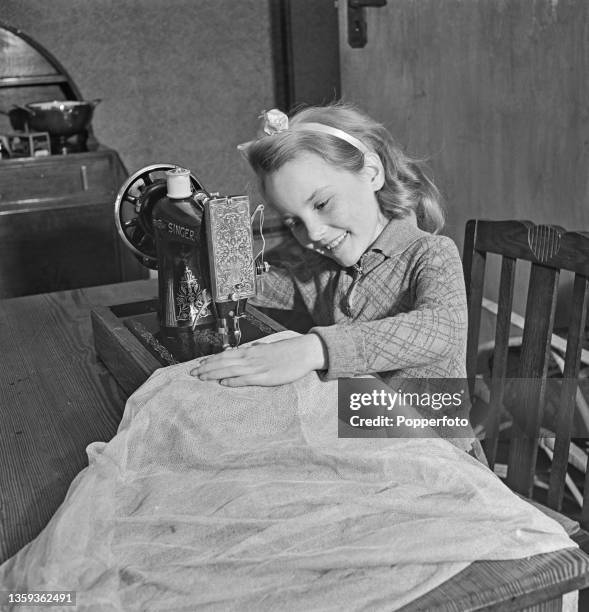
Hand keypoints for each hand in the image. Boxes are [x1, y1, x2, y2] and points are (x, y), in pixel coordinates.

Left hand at [190, 333, 326, 386]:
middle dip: (206, 368)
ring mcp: (257, 367)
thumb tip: (247, 350)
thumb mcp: (268, 348)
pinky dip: (233, 381)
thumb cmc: (287, 350)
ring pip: (230, 370)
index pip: (225, 355)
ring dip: (213, 374)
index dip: (211, 360)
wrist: (304, 351)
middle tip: (192, 373)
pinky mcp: (265, 377)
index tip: (199, 364)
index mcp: (251, 351)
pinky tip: (223, 383)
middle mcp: (250, 358)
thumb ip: (256, 350)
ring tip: (201, 377)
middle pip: (223, 362)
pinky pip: (245, 379)